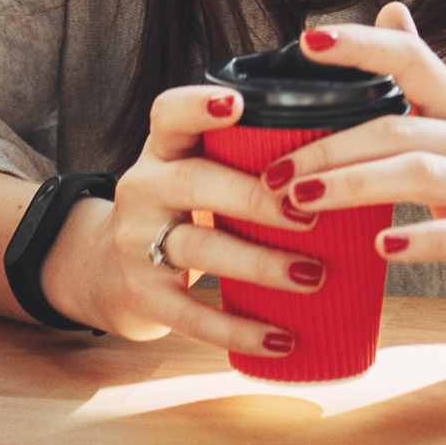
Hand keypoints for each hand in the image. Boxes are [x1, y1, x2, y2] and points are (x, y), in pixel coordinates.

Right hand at [41, 78, 326, 362]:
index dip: (198, 105)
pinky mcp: (143, 296)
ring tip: (314, 276)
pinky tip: (283, 339)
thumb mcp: (193, 171)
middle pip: (195, 183)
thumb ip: (243, 157)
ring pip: (200, 248)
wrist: (102, 270)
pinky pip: (193, 315)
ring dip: (261, 264)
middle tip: (309, 212)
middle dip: (255, 198)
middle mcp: (143, 189)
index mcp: (163, 150)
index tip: (238, 105)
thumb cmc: (179, 210)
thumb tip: (343, 153)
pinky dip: (240, 330)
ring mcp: (137, 244)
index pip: (169, 114)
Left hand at [264, 3, 445, 327]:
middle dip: (329, 148)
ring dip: (353, 186)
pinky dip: (416, 239)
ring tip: (300, 202)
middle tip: (274, 172)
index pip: (412, 57)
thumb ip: (420, 82)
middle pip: (399, 128)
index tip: (307, 41)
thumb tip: (391, 6)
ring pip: (420, 175)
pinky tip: (378, 247)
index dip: (362, 44)